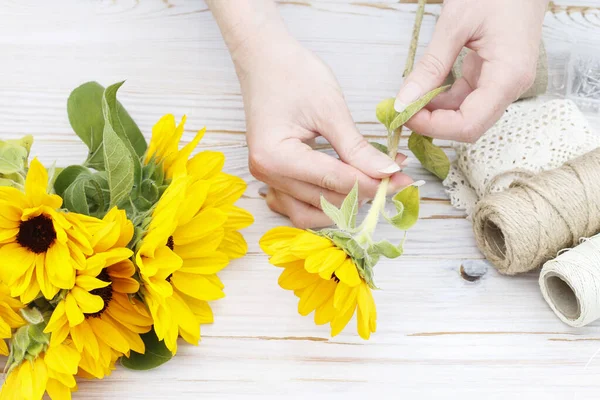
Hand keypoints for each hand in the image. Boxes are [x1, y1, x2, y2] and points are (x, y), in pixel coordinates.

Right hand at [237, 34, 411, 227]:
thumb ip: (357, 148)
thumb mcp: (330, 109)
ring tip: (370, 183)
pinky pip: (297, 207)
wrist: (265, 60)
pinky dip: (322, 205)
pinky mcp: (272, 178)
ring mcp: (266, 179)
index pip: (333, 181)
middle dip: (362, 192)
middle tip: (394, 177)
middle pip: (324, 201)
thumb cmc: (293, 74)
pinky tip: (343, 191)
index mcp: (276, 156)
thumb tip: (388, 172)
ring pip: (310, 213)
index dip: (372, 183)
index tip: (402, 180)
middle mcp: (266, 174)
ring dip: (342, 205)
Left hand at [395, 0, 548, 142]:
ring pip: (466, 114)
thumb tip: (404, 101)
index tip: (406, 116)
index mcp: (508, 76)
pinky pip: (467, 98)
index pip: (469, 124)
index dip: (435, 127)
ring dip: (436, 113)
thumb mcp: (456, 24)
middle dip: (434, 124)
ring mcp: (505, 83)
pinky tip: (424, 90)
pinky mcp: (495, 77)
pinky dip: (444, 99)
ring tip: (409, 100)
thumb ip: (431, 65)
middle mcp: (511, 86)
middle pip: (469, 125)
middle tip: (403, 111)